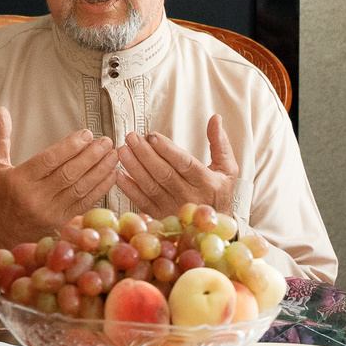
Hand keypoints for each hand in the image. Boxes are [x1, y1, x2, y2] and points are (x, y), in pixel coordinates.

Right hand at [0, 108, 118, 259]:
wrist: (1, 233)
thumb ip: (0, 138)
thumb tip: (1, 110)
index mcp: (20, 181)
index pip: (49, 160)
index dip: (70, 147)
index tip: (87, 134)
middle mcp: (36, 198)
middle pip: (69, 174)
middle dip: (91, 156)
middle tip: (106, 141)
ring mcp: (51, 212)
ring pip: (81, 188)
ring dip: (100, 171)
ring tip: (114, 155)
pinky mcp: (62, 221)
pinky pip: (85, 203)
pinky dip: (101, 189)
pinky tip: (112, 175)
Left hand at [117, 114, 238, 220]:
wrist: (213, 226)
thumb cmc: (218, 193)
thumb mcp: (227, 169)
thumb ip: (220, 144)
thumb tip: (216, 118)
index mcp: (206, 183)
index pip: (184, 163)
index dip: (167, 149)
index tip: (151, 136)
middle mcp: (190, 197)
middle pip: (164, 173)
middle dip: (145, 154)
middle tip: (131, 138)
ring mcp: (174, 209)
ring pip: (151, 187)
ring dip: (134, 168)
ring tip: (122, 151)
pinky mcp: (161, 217)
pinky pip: (142, 202)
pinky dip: (129, 189)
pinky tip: (119, 175)